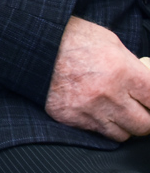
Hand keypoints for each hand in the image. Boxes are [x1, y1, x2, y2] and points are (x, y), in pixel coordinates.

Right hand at [44, 16, 149, 140]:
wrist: (33, 42)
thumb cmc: (72, 38)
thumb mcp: (111, 43)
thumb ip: (132, 66)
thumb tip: (148, 83)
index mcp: (123, 72)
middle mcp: (108, 94)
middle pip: (144, 125)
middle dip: (145, 118)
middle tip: (140, 110)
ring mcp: (88, 109)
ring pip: (122, 134)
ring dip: (123, 125)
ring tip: (116, 111)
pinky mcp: (70, 117)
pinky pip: (95, 132)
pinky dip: (99, 125)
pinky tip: (95, 110)